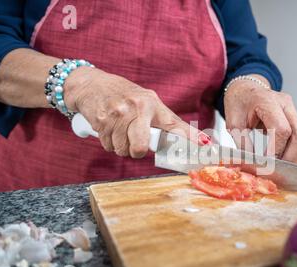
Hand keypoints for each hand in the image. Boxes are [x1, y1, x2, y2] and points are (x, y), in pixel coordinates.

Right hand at [64, 67, 206, 157]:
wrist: (92, 85)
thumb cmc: (124, 95)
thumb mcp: (148, 102)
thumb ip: (167, 122)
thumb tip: (196, 141)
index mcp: (151, 104)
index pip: (173, 124)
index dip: (190, 137)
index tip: (204, 145)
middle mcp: (135, 108)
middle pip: (139, 147)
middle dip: (137, 151)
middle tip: (135, 144)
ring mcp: (117, 115)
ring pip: (123, 149)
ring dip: (121, 146)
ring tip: (120, 131)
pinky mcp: (101, 121)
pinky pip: (108, 146)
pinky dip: (109, 142)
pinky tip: (109, 129)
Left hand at [224, 75, 296, 163]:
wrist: (245, 88)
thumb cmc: (238, 103)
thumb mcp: (233, 123)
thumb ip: (243, 143)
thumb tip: (255, 164)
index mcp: (267, 101)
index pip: (281, 129)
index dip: (277, 150)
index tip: (268, 164)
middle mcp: (285, 103)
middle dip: (291, 157)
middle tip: (278, 171)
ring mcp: (293, 109)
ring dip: (295, 156)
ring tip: (281, 167)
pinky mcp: (295, 117)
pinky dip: (295, 151)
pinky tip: (283, 159)